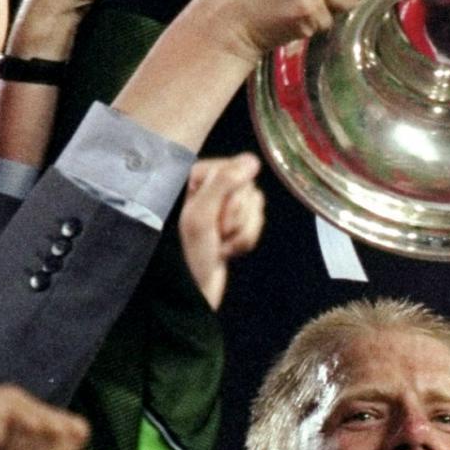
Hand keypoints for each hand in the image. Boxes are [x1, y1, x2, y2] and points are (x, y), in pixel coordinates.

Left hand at [180, 154, 265, 309]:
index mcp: (198, 175)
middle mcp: (212, 184)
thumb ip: (224, 183)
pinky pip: (258, 221)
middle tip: (214, 233)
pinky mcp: (236, 220)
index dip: (230, 197)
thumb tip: (252, 161)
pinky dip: (245, 240)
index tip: (211, 215)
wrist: (195, 289)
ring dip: (240, 231)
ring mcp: (225, 203)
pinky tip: (227, 249)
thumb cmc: (190, 253)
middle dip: (235, 217)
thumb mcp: (202, 215)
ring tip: (219, 243)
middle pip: (248, 188)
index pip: (236, 169)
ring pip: (256, 205)